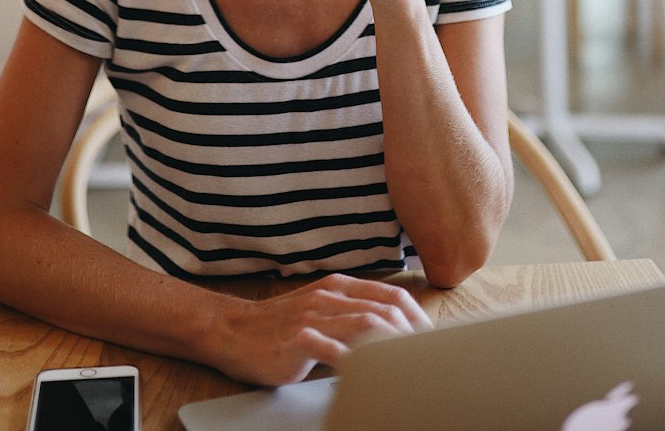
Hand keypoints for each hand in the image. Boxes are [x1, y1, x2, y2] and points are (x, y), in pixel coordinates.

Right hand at [212, 274, 431, 385]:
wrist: (232, 330)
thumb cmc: (279, 326)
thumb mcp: (319, 310)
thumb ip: (349, 315)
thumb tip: (389, 334)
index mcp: (338, 288)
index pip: (391, 296)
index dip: (417, 318)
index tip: (432, 340)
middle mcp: (329, 298)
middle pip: (385, 311)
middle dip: (412, 334)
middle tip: (428, 358)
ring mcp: (313, 317)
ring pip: (365, 325)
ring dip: (391, 346)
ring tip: (408, 365)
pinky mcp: (298, 340)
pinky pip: (334, 350)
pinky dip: (356, 362)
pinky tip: (369, 375)